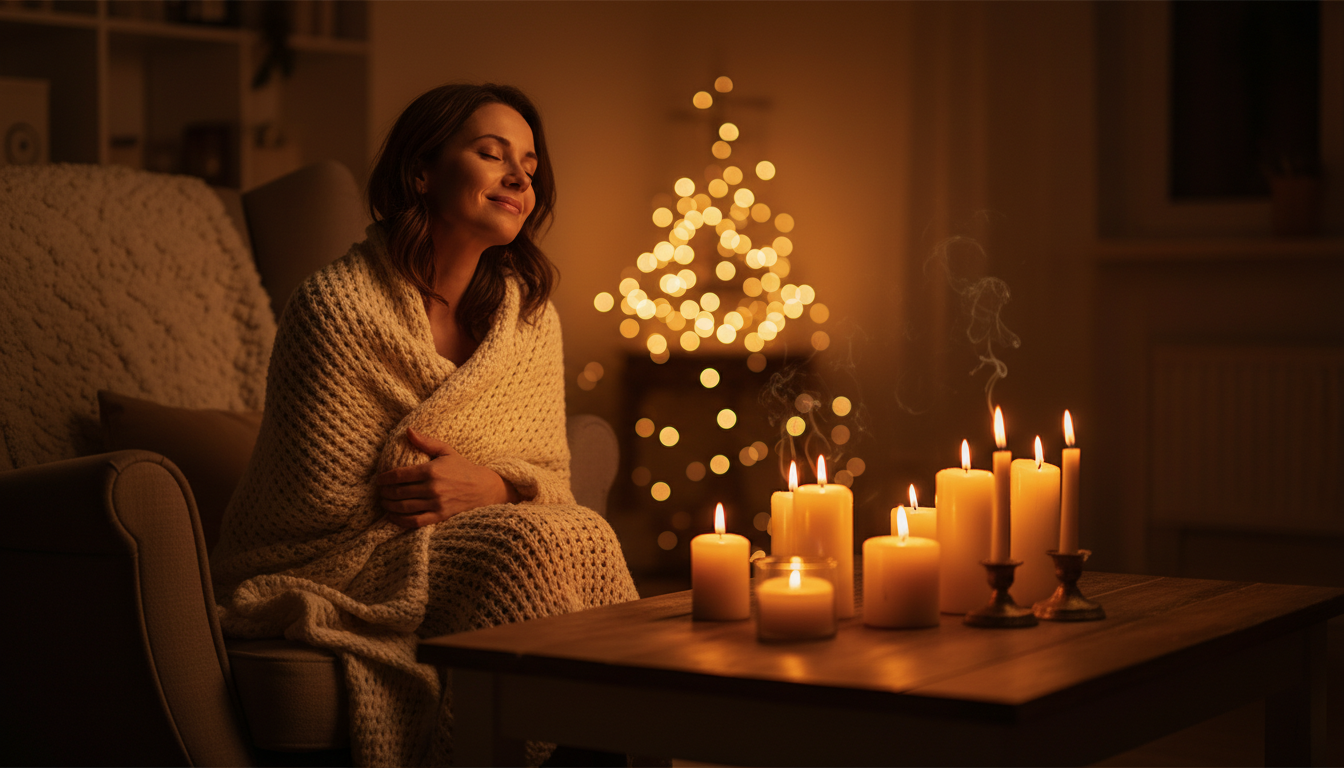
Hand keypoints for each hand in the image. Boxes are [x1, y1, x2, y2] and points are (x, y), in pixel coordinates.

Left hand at [375, 427, 519, 529]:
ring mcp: (436, 504)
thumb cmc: (463, 468)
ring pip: (404, 507)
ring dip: (389, 505)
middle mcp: (432, 488)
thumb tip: (408, 431)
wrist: (484, 489)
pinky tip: (392, 516)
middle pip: (399, 492)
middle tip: (379, 491)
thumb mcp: (446, 451)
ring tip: (384, 502)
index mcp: (431, 470)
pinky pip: (414, 521)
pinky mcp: (440, 517)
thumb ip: (426, 442)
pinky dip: (400, 520)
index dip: (385, 478)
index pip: (399, 475)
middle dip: (384, 492)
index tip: (379, 479)